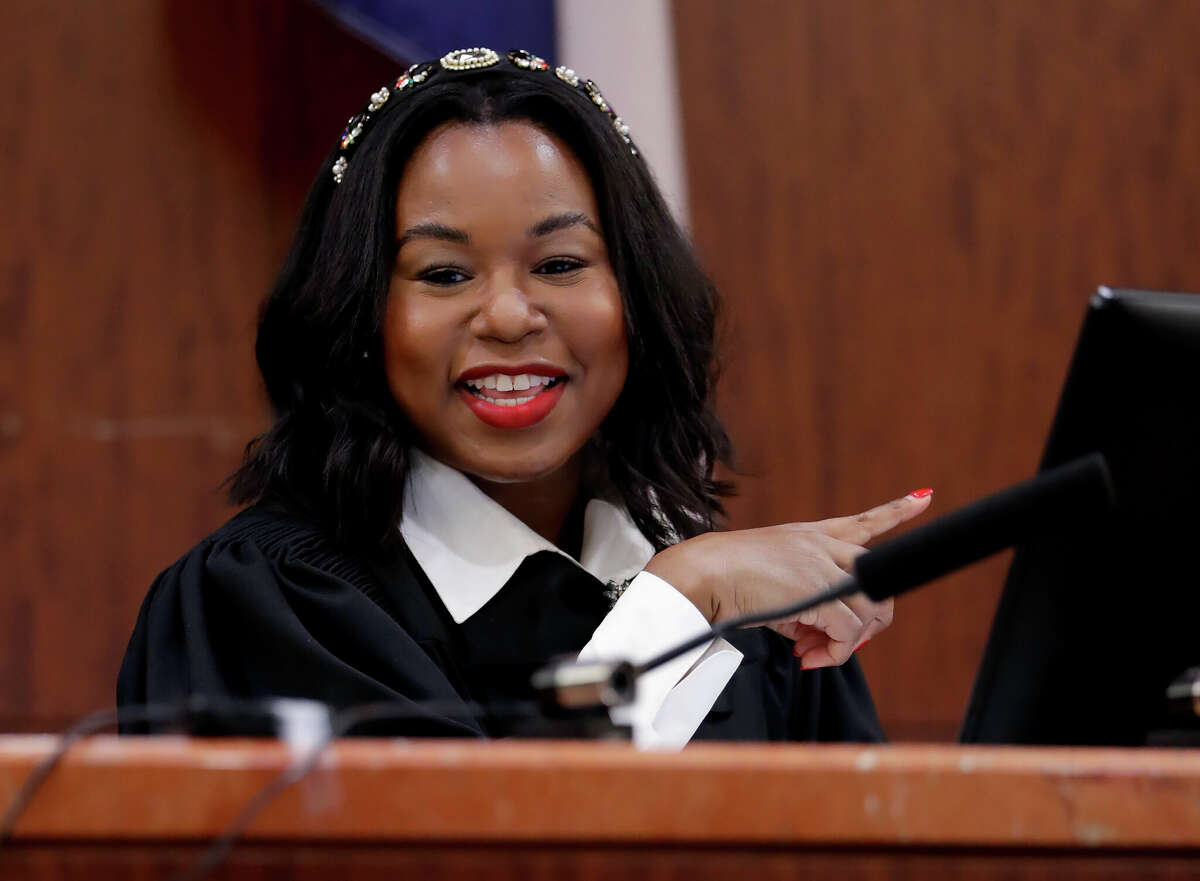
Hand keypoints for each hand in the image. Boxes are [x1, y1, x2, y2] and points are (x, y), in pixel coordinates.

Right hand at [644, 490, 932, 668]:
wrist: (707, 573)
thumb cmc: (728, 579)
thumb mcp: (774, 585)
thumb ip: (804, 606)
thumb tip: (817, 639)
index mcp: (813, 535)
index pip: (864, 521)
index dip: (898, 511)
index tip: (924, 496)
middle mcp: (826, 546)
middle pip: (878, 584)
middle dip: (868, 622)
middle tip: (836, 645)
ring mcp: (827, 567)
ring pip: (867, 613)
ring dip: (844, 644)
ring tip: (812, 653)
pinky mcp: (824, 593)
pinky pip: (849, 633)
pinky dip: (835, 652)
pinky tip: (809, 656)